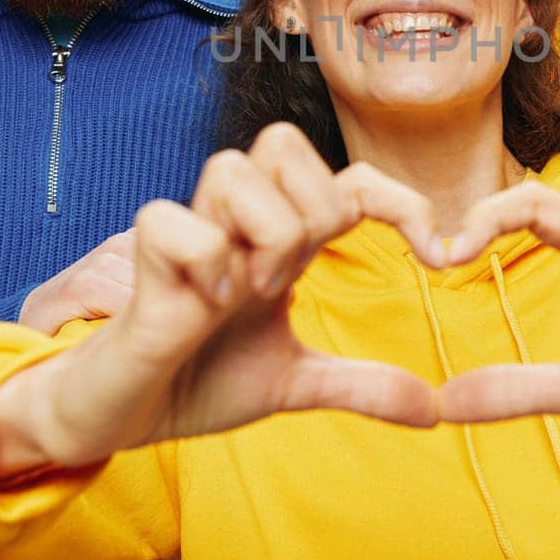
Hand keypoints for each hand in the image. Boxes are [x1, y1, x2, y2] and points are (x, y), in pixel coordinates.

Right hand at [0, 123, 446, 479]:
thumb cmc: (196, 381)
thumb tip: (433, 407)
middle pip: (284, 144)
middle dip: (311, 209)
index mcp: (282, 241)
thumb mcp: (293, 385)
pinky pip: (174, 220)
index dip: (401, 202)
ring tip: (245, 294)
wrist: (120, 416)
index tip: (438, 256)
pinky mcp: (144, 258)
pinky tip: (201, 307)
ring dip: (259, 235)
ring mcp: (192, 235)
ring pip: (233, 168)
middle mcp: (239, 224)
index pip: (351, 180)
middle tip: (292, 279)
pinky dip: (201, 262)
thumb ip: (361, 386)